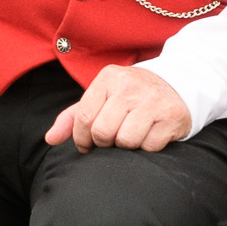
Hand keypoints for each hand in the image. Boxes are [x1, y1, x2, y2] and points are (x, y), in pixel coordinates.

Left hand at [45, 64, 193, 152]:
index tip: (88, 144)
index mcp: (108, 78)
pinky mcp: (171, 116)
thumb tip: (50, 139)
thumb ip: (73, 118)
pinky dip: (148, 147)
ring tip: (132, 134)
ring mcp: (152, 101)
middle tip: (112, 138)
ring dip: (127, 145)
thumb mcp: (101, 98)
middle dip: (105, 142)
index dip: (82, 139)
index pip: (84, 118)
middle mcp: (129, 86)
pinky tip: (150, 134)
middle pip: (103, 132)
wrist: (176, 84)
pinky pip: (150, 147)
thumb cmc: (129, 97)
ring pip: (126, 141)